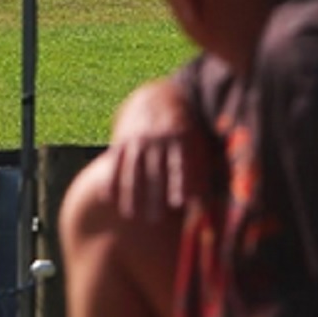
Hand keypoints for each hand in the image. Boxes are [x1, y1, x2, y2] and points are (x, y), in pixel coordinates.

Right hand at [105, 80, 212, 220]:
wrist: (160, 95)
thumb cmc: (188, 128)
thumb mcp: (200, 139)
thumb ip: (204, 166)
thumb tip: (208, 198)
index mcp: (184, 136)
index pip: (182, 162)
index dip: (180, 182)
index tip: (180, 203)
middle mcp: (159, 137)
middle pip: (155, 170)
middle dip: (153, 195)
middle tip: (154, 220)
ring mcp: (138, 139)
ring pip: (132, 168)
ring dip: (130, 193)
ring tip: (130, 215)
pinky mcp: (122, 140)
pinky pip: (115, 162)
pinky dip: (111, 180)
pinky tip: (109, 198)